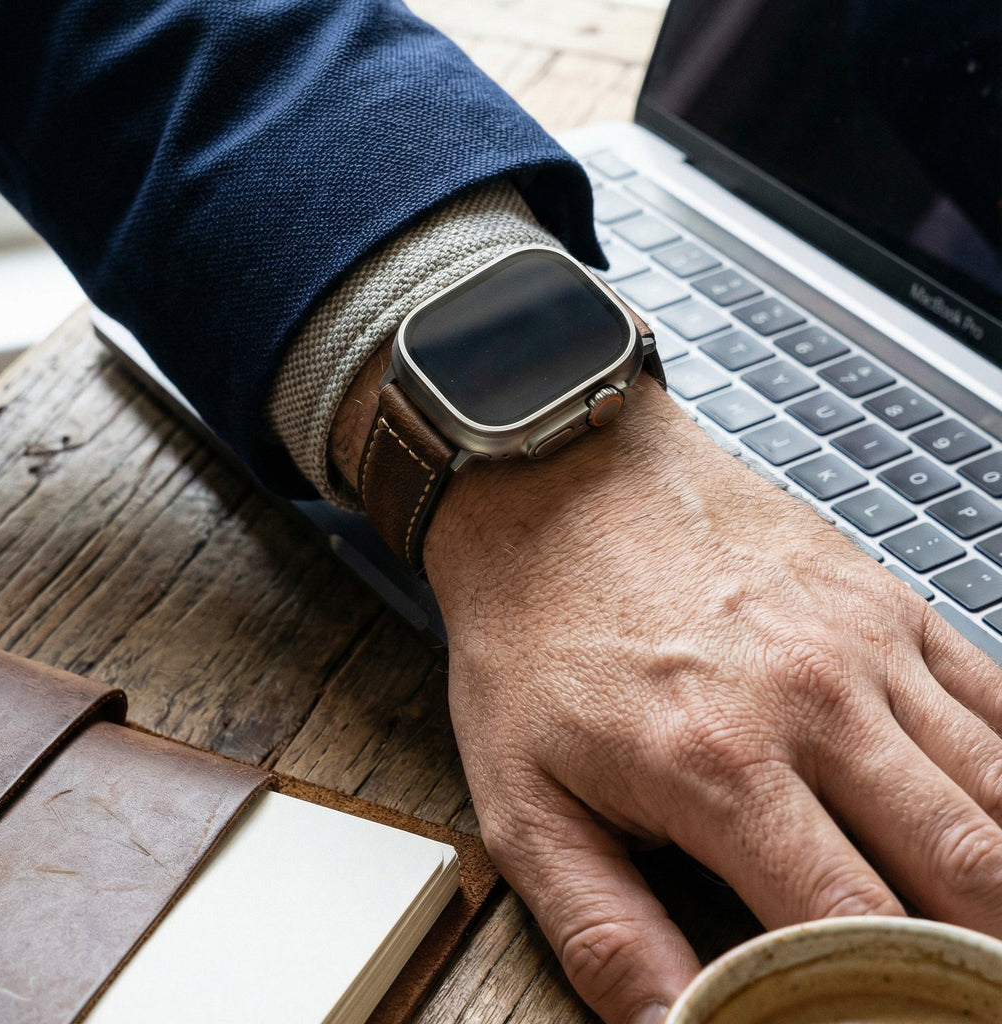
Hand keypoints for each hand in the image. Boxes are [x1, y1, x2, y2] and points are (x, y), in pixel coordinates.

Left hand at [423, 379, 1001, 1023]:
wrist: (556, 488)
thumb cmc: (534, 631)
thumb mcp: (523, 795)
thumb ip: (601, 926)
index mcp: (720, 765)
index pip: (860, 929)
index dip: (903, 1002)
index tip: (907, 1014)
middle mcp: (813, 700)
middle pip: (970, 869)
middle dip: (986, 955)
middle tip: (968, 987)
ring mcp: (861, 641)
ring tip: (986, 924)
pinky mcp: (881, 598)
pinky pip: (997, 699)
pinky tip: (995, 814)